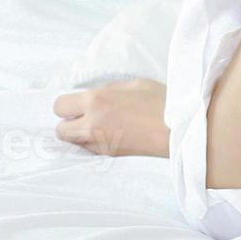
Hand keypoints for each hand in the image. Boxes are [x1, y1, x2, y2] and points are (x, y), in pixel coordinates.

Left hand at [53, 78, 169, 156]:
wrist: (180, 128)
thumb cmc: (161, 102)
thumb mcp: (133, 84)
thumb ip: (108, 90)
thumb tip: (96, 96)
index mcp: (96, 101)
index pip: (60, 106)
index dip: (68, 104)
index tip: (78, 104)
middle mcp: (93, 124)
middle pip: (61, 130)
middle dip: (69, 122)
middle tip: (84, 116)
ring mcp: (101, 143)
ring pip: (74, 143)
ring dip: (79, 135)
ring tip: (97, 127)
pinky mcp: (112, 155)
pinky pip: (90, 150)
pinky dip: (94, 143)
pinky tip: (109, 135)